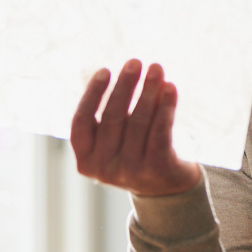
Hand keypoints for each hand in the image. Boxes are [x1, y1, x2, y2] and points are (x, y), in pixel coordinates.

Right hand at [69, 61, 201, 196]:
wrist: (167, 189)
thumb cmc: (135, 152)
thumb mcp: (114, 138)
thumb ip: (106, 111)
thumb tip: (99, 71)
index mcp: (85, 160)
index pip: (81, 121)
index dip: (92, 94)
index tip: (105, 70)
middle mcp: (104, 169)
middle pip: (113, 117)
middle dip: (125, 86)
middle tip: (135, 62)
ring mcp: (130, 171)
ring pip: (139, 121)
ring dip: (148, 90)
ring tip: (156, 68)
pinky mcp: (156, 169)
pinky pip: (161, 130)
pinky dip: (166, 106)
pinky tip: (170, 87)